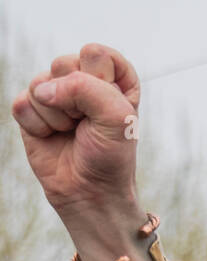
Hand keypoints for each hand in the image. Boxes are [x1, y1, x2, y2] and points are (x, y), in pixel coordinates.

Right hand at [11, 44, 140, 216]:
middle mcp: (82, 81)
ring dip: (57, 116)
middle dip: (75, 100)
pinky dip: (37, 126)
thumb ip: (86, 87)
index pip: (96, 54)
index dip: (99, 82)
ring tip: (71, 133)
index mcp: (112, 77)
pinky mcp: (32, 111)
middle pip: (64, 63)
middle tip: (86, 125)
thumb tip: (43, 91)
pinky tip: (52, 138)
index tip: (109, 110)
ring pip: (40, 83)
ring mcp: (55, 95)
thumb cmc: (110, 157)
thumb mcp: (117, 118)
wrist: (91, 194)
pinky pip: (22, 104)